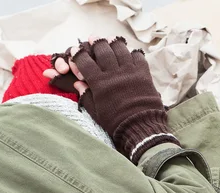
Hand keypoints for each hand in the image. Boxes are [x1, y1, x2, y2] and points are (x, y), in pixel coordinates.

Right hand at [44, 36, 177, 163]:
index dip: (79, 54)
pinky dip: (133, 53)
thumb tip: (77, 84)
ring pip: (120, 50)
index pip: (85, 62)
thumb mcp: (96, 112)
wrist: (140, 126)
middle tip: (94, 38)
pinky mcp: (143, 74)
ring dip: (114, 43)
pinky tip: (130, 53)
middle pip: (103, 51)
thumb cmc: (116, 122)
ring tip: (110, 39)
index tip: (76, 50)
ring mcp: (129, 72)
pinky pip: (138, 57)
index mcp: (99, 83)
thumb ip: (86, 96)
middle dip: (97, 42)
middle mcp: (113, 74)